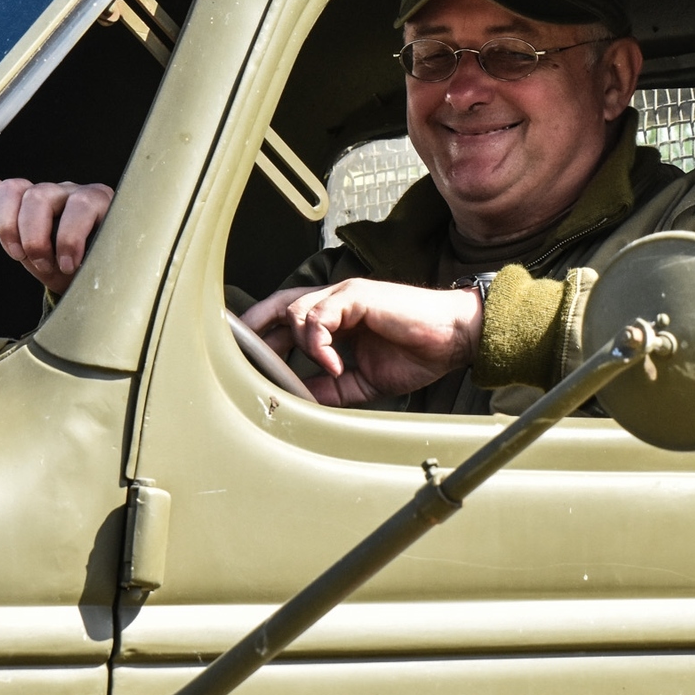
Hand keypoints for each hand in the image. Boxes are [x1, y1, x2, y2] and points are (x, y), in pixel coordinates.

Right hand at [0, 177, 114, 293]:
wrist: (85, 267)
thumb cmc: (93, 266)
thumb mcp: (100, 269)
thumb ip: (97, 264)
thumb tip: (90, 272)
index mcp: (99, 203)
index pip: (82, 204)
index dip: (69, 238)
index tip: (67, 265)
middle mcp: (70, 191)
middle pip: (40, 196)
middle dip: (34, 238)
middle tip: (42, 264)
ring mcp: (43, 190)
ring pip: (14, 189)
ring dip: (9, 227)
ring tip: (18, 254)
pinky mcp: (19, 197)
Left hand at [241, 279, 483, 406]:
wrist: (453, 340)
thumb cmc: (417, 353)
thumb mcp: (362, 381)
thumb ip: (329, 388)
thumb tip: (297, 399)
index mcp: (337, 318)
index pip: (287, 318)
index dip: (263, 333)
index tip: (242, 355)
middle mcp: (337, 301)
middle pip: (280, 303)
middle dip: (256, 326)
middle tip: (242, 352)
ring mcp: (346, 295)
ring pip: (296, 310)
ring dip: (300, 345)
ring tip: (325, 370)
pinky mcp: (358, 295)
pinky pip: (320, 317)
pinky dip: (320, 343)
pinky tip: (335, 364)